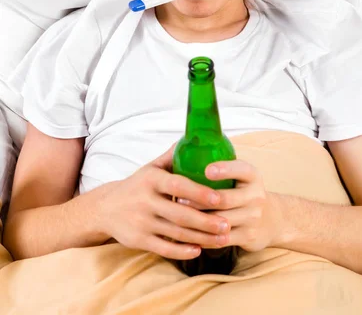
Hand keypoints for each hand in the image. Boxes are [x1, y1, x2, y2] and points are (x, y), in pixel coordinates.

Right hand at [98, 144, 231, 259]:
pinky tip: (199, 250)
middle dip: (206, 221)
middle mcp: (145, 200)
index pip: (177, 185)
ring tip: (222, 238)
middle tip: (227, 224)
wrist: (106, 208)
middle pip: (180, 214)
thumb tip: (195, 138)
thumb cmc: (137, 186)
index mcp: (151, 179)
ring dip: (201, 238)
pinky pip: (164, 248)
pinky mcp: (139, 240)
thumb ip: (172, 156)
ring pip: (176, 233)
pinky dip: (182, 251)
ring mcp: (142, 222)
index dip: (198, 192)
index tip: (218, 198)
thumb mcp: (151, 168)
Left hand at [177, 159, 282, 251]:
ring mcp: (253, 217)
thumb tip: (184, 146)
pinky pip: (222, 239)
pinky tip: (189, 233)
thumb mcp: (241, 175)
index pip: (240, 169)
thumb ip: (221, 165)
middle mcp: (256, 195)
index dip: (224, 169)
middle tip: (178, 199)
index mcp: (252, 175)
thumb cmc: (244, 191)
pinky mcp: (249, 237)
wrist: (271, 219)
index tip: (206, 170)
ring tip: (179, 217)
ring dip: (197, 220)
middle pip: (224, 199)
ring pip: (220, 221)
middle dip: (199, 201)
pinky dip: (204, 237)